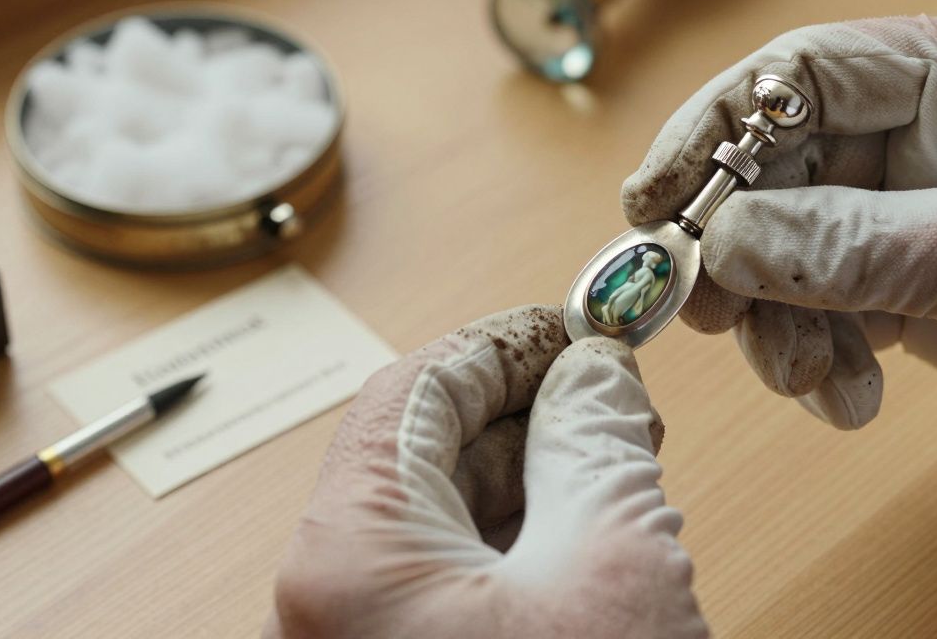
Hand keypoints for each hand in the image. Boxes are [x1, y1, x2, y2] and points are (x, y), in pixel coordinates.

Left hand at [266, 306, 705, 637]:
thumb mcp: (610, 565)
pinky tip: (581, 540)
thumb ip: (597, 444)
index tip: (573, 328)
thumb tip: (593, 374)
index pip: (413, 394)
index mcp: (346, 561)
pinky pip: (440, 582)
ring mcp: (353, 636)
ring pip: (435, 523)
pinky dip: (512, 550)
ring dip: (527, 484)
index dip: (504, 347)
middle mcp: (323, 603)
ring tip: (613, 469)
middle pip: (420, 458)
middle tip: (608, 398)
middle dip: (525, 417)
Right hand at [622, 11, 936, 505]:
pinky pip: (828, 307)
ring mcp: (928, 215)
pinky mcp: (926, 288)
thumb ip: (854, 245)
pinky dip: (818, 354)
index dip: (715, 129)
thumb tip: (725, 242)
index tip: (655, 202)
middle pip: (783, 168)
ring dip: (780, 319)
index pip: (804, 75)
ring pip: (794, 248)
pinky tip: (850, 397)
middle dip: (742, 247)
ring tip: (809, 378)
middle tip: (709, 312)